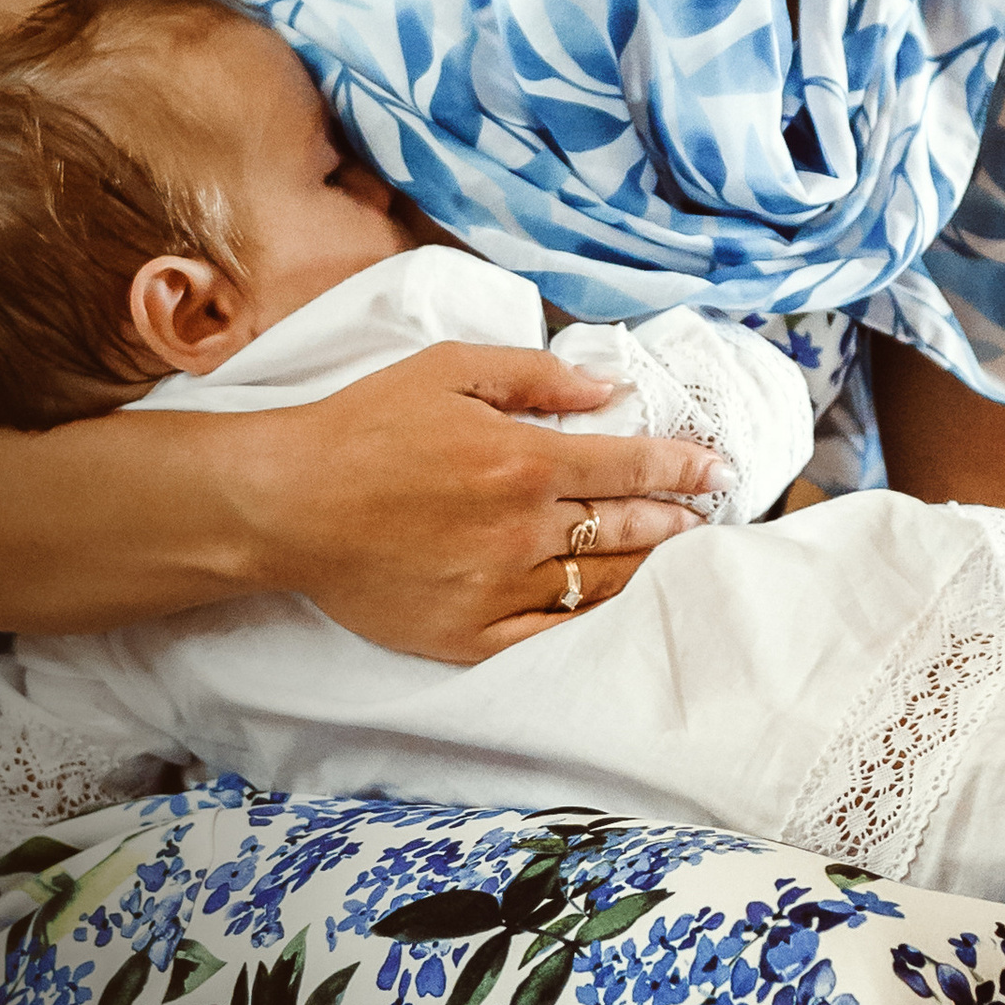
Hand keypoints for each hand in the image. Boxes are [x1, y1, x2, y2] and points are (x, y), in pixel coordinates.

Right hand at [217, 340, 731, 657]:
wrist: (286, 504)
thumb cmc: (363, 426)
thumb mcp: (447, 370)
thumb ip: (534, 375)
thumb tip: (606, 386)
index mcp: (524, 460)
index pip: (633, 465)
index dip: (685, 467)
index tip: (719, 470)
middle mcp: (523, 529)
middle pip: (629, 527)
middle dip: (679, 520)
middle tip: (709, 516)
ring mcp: (499, 588)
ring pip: (600, 583)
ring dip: (649, 569)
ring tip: (678, 558)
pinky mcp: (470, 634)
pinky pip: (550, 633)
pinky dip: (590, 618)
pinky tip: (613, 605)